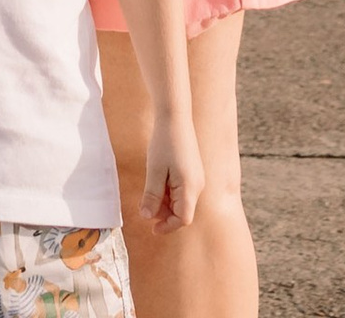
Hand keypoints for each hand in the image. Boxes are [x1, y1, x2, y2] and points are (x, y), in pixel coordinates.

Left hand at [142, 112, 202, 232]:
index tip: (152, 228)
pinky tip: (158, 179)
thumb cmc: (164, 143)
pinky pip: (182, 190)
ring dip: (165, 201)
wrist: (175, 116)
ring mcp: (196, 178)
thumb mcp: (154, 171)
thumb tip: (146, 217)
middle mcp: (197, 185)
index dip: (167, 226)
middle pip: (182, 211)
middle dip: (164, 212)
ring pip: (180, 200)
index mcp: (190, 187)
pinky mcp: (193, 171)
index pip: (182, 219)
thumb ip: (152, 196)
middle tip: (146, 203)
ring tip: (151, 186)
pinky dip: (169, 191)